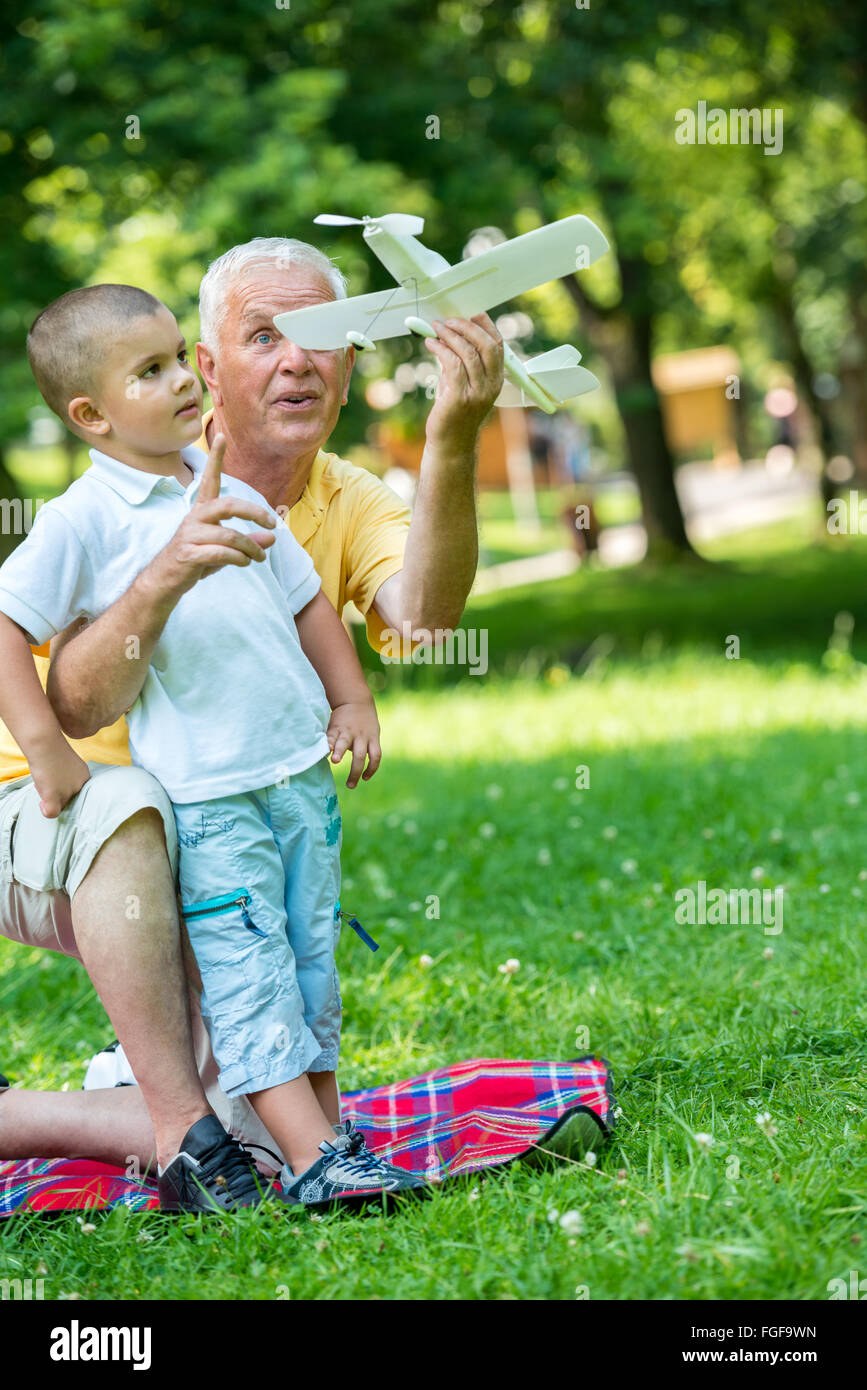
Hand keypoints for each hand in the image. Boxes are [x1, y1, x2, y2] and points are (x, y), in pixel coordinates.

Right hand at [29, 743, 90, 818]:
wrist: (44, 742)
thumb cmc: (50, 748)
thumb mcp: (66, 763)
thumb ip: (67, 776)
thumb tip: (57, 789)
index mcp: (84, 776)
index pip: (76, 791)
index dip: (64, 788)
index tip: (55, 778)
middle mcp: (79, 785)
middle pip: (68, 799)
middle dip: (56, 792)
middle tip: (46, 778)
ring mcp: (68, 791)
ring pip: (59, 804)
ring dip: (49, 796)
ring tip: (43, 780)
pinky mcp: (54, 795)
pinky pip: (53, 812)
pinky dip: (46, 811)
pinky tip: (42, 804)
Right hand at [149, 434, 277, 600]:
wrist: (165, 581)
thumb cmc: (197, 560)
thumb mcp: (225, 549)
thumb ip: (248, 542)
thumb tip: (273, 537)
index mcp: (202, 511)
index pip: (209, 480)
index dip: (216, 459)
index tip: (221, 435)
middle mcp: (194, 518)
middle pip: (228, 505)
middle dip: (254, 512)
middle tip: (273, 523)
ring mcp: (189, 536)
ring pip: (229, 535)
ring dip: (251, 547)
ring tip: (260, 557)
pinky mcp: (187, 554)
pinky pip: (220, 553)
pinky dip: (238, 558)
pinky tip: (245, 563)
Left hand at [326, 700, 381, 787]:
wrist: (358, 703)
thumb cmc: (340, 719)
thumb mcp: (330, 725)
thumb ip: (326, 739)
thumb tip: (312, 754)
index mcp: (337, 728)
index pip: (331, 735)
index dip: (328, 742)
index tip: (325, 749)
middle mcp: (350, 732)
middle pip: (346, 743)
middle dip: (340, 752)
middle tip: (335, 762)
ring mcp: (364, 736)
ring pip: (362, 754)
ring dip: (357, 770)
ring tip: (350, 785)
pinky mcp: (375, 739)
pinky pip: (376, 756)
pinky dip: (371, 768)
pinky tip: (365, 778)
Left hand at [424, 313, 504, 452]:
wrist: (451, 443)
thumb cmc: (455, 412)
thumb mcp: (463, 383)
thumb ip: (461, 361)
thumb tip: (449, 334)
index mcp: (497, 380)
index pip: (498, 345)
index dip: (485, 326)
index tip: (470, 315)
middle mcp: (491, 386)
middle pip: (486, 345)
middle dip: (466, 327)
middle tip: (448, 321)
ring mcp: (477, 393)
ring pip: (468, 353)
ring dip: (450, 336)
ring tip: (436, 328)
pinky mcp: (460, 398)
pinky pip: (452, 365)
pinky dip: (441, 349)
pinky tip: (431, 344)